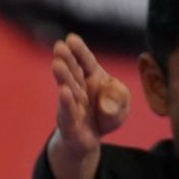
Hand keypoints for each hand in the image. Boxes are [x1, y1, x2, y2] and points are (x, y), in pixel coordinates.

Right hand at [47, 33, 130, 178]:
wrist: (89, 139)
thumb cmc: (106, 114)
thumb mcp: (121, 104)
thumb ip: (120, 97)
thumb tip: (108, 98)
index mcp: (92, 78)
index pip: (86, 62)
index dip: (79, 51)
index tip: (71, 38)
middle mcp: (79, 89)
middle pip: (73, 72)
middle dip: (67, 59)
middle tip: (59, 46)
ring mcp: (72, 106)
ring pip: (68, 90)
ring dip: (63, 77)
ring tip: (56, 65)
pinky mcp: (69, 125)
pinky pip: (69, 113)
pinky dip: (67, 103)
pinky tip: (63, 92)